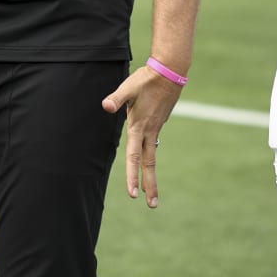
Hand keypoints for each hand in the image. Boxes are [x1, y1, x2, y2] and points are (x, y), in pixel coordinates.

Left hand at [102, 66, 182, 208]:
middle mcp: (149, 131)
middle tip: (152, 205)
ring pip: (152, 155)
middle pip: (149, 163)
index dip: (133, 175)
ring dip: (151, 174)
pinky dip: (150, 155)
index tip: (134, 194)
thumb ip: (117, 98)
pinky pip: (153, 142)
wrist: (170, 72)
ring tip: (151, 192)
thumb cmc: (146, 79)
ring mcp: (156, 128)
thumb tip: (105, 106)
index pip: (134, 156)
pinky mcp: (159, 122)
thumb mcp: (129, 87)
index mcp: (139, 127)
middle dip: (150, 185)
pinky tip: (146, 156)